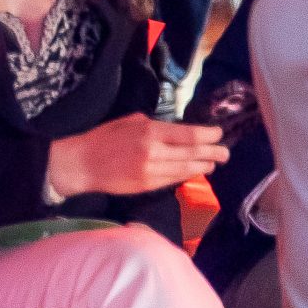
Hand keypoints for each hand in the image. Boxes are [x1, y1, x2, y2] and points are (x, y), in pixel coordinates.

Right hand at [46, 113, 226, 199]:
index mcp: (149, 132)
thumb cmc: (101, 139)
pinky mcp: (148, 185)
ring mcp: (152, 171)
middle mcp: (155, 152)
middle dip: (213, 152)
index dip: (208, 135)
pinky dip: (187, 174)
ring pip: (187, 168)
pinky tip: (194, 170)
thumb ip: (151, 125)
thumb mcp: (126, 123)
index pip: (189, 134)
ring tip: (214, 163)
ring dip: (203, 165)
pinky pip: (174, 179)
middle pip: (193, 152)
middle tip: (226, 152)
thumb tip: (172, 130)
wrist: (81, 165)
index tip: (218, 134)